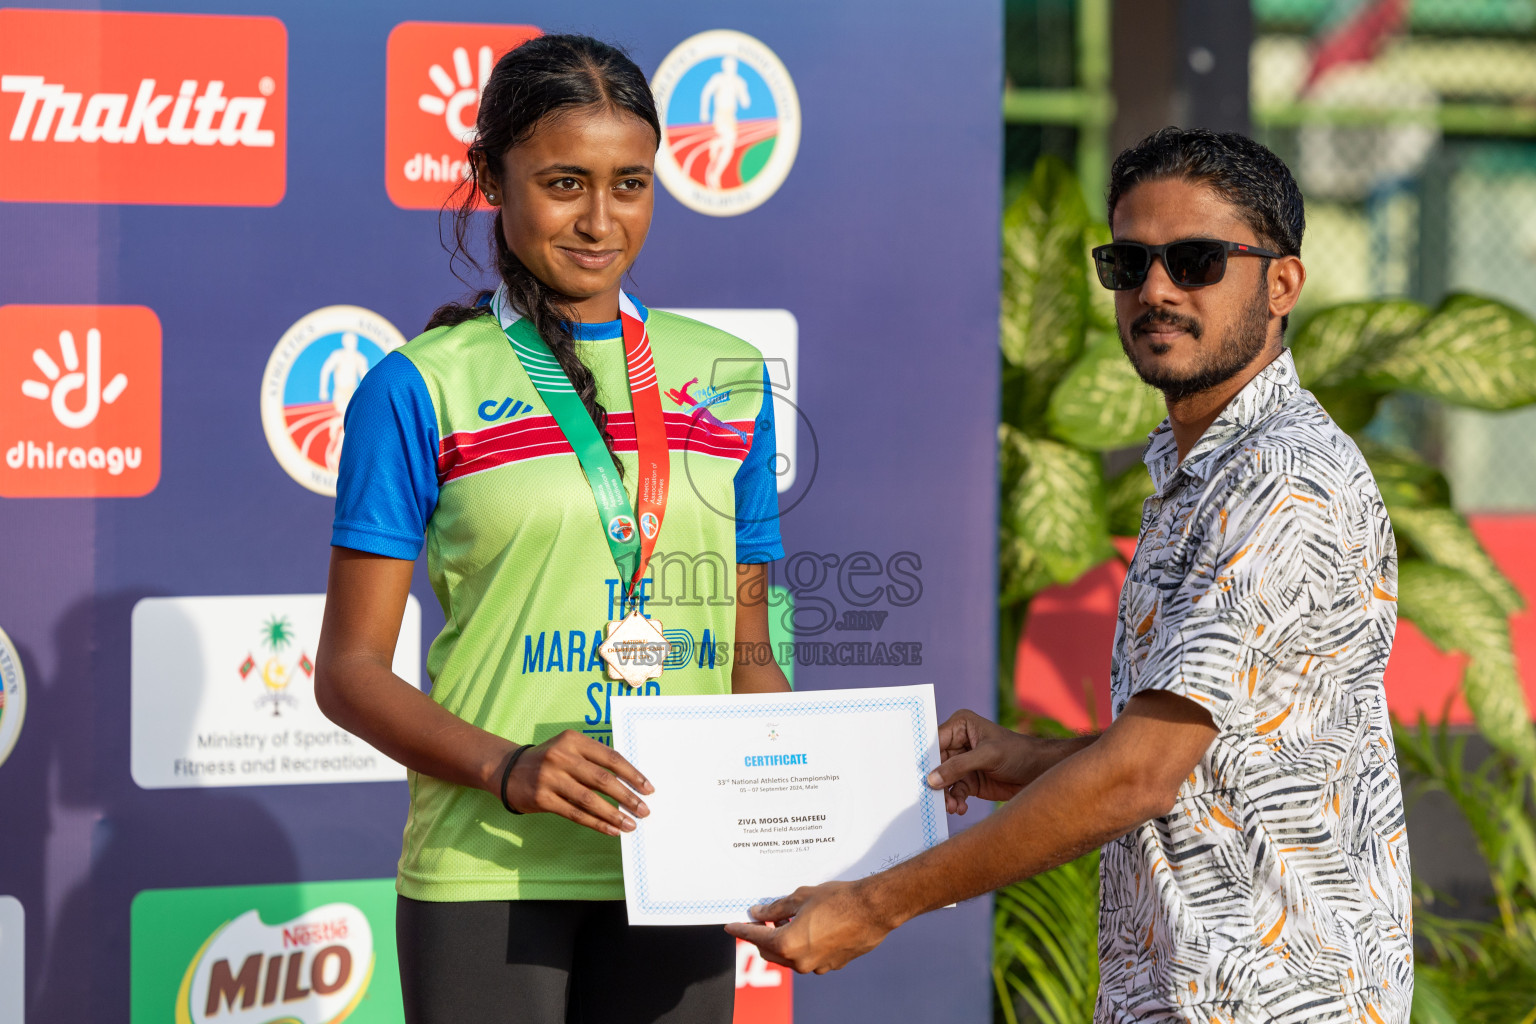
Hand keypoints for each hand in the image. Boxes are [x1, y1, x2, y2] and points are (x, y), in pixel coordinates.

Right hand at [501, 730, 652, 836]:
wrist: (508, 770)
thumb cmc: (549, 760)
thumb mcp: (569, 749)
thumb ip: (595, 760)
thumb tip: (630, 783)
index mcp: (574, 740)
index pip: (610, 757)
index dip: (632, 774)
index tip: (648, 788)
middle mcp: (561, 756)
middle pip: (603, 779)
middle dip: (627, 796)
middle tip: (644, 810)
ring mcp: (550, 777)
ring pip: (590, 799)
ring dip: (614, 814)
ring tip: (630, 824)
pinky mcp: (542, 798)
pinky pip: (575, 813)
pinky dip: (596, 823)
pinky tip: (610, 830)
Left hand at [724, 881, 890, 973]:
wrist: (873, 909)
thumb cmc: (838, 899)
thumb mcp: (801, 896)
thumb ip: (775, 908)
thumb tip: (758, 912)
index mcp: (787, 943)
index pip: (755, 937)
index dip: (741, 930)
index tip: (731, 926)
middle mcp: (800, 961)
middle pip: (770, 951)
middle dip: (763, 935)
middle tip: (764, 917)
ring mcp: (817, 966)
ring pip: (790, 957)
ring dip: (784, 941)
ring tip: (790, 919)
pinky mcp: (832, 965)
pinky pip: (809, 958)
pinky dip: (803, 946)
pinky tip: (812, 928)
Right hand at [929, 709, 1040, 813]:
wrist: (1041, 773)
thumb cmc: (1018, 753)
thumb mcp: (988, 756)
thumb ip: (959, 766)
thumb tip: (931, 780)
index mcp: (961, 726)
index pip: (935, 742)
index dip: (926, 759)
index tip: (917, 776)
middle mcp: (958, 743)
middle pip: (936, 764)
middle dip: (936, 782)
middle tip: (934, 798)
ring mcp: (963, 763)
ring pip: (943, 781)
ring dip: (945, 795)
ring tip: (952, 806)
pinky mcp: (969, 781)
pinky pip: (954, 792)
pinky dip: (955, 801)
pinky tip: (960, 808)